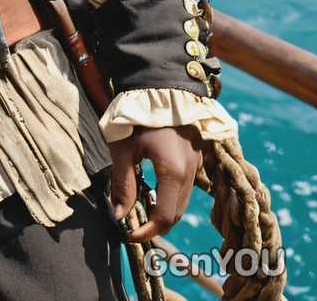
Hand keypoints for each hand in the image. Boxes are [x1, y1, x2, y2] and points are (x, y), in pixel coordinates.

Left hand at [109, 125, 201, 243]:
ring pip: (184, 200)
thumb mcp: (123, 149)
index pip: (164, 216)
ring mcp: (197, 161)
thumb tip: (119, 215)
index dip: (146, 231)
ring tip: (142, 205)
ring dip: (165, 210)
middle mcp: (190, 170)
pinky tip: (154, 187)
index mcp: (172, 172)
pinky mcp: (197, 154)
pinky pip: (187, 185)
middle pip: (176, 212)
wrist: (157, 82)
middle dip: (156, 224)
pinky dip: (172, 195)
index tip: (129, 234)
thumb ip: (123, 184)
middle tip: (134, 225)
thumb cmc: (136, 114)